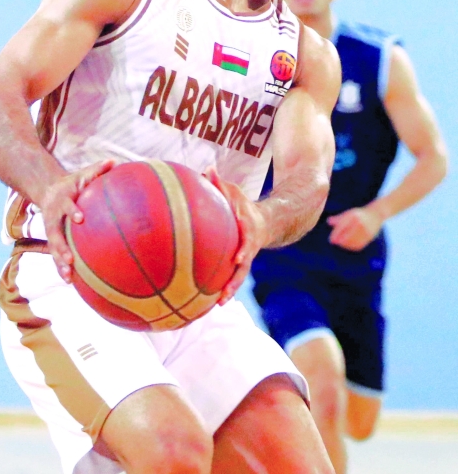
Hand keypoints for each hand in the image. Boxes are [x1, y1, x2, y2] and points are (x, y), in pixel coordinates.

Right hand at [38, 161, 115, 281]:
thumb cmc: (72, 183)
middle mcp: (54, 217)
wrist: (48, 190)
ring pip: (53, 248)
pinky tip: (71, 282)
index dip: (72, 211)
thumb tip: (115, 162)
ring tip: (68, 278)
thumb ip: (98, 170)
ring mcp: (51, 230)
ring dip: (59, 263)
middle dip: (60, 247)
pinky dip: (61, 267)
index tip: (80, 218)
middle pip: (55, 234)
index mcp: (62, 200)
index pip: (67, 206)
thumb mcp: (82, 175)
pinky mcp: (52, 239)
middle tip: (69, 259)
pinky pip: (56, 254)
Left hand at [204, 167, 267, 304]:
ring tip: (219, 305)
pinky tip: (208, 300)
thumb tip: (207, 168)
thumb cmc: (243, 204)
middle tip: (226, 294)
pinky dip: (223, 287)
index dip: (245, 250)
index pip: (249, 241)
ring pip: (239, 276)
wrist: (266, 222)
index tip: (238, 258)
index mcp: (249, 230)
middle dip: (236, 280)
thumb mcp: (234, 191)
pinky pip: (231, 277)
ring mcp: (245, 257)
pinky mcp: (239, 263)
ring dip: (230, 290)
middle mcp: (248, 247)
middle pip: (244, 266)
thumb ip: (220, 183)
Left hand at [327, 206, 381, 250]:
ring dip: (345, 244)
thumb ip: (339, 218)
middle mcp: (360, 224)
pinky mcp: (370, 237)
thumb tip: (328, 222)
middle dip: (339, 240)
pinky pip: (360, 244)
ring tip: (339, 244)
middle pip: (347, 235)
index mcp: (353, 216)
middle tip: (333, 242)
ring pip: (353, 241)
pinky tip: (347, 246)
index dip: (335, 234)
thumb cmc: (360, 213)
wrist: (376, 214)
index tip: (331, 239)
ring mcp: (366, 231)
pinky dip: (352, 246)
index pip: (342, 226)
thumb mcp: (349, 213)